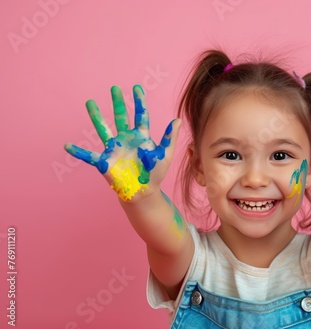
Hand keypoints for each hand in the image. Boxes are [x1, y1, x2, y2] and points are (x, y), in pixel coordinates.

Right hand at [64, 85, 180, 201]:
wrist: (144, 192)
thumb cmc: (155, 174)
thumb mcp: (165, 155)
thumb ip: (170, 137)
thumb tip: (177, 119)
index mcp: (141, 137)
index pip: (141, 115)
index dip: (139, 102)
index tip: (137, 88)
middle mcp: (126, 139)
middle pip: (121, 117)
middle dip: (118, 102)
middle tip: (114, 88)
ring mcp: (114, 149)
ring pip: (103, 129)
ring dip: (96, 116)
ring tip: (90, 102)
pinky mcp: (105, 162)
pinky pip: (89, 156)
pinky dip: (78, 152)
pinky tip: (67, 146)